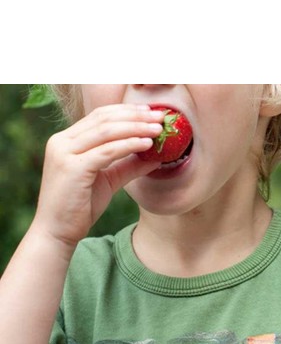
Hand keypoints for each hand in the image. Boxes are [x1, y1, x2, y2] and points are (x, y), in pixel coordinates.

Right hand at [33, 104, 164, 247]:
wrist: (57, 232)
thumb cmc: (80, 208)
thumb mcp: (108, 181)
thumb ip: (127, 166)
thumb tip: (154, 156)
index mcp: (66, 141)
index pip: (99, 116)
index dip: (126, 111)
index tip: (150, 112)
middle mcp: (61, 141)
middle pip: (104, 119)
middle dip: (135, 115)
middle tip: (160, 116)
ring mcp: (64, 153)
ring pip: (106, 131)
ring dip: (136, 127)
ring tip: (158, 130)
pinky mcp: (72, 168)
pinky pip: (107, 151)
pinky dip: (129, 145)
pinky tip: (147, 145)